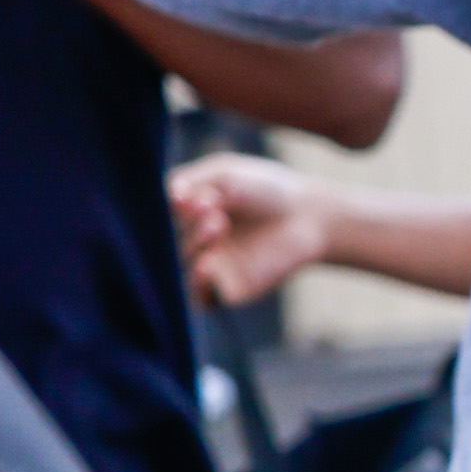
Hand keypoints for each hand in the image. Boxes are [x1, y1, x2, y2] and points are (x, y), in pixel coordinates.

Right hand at [171, 153, 333, 305]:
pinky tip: (208, 267)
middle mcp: (194, 240)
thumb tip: (170, 195)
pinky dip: (198, 287)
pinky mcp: (229, 289)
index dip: (172, 208)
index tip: (194, 196)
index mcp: (187, 214)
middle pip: (170, 239)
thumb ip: (192, 179)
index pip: (161, 216)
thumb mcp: (225, 173)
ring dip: (195, 243)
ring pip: (181, 266)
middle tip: (213, 209)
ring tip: (218, 223)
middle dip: (189, 222)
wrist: (309, 216)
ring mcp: (210, 266)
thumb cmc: (266, 190)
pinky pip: (201, 299)